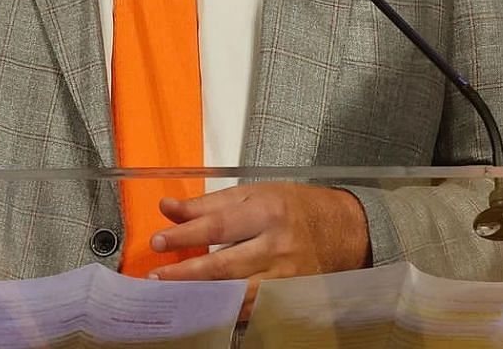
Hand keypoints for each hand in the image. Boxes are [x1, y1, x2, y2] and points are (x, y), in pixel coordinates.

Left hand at [148, 182, 370, 318]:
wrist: (345, 231)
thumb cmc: (294, 207)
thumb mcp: (253, 193)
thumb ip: (208, 204)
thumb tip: (168, 208)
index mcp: (267, 213)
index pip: (216, 227)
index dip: (184, 236)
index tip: (157, 241)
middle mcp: (277, 247)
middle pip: (224, 265)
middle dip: (186, 272)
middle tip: (157, 276)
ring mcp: (286, 277)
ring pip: (237, 292)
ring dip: (202, 295)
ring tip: (172, 295)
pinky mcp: (290, 296)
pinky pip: (253, 308)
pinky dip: (226, 309)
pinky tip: (204, 307)